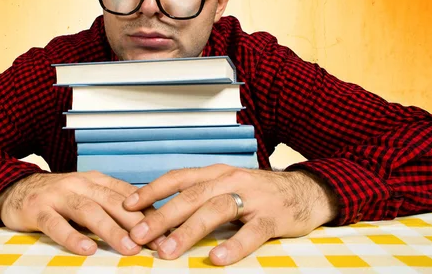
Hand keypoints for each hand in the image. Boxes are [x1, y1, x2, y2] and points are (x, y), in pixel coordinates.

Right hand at [0, 171, 163, 255]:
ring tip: (129, 248)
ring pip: (89, 211)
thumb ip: (110, 204)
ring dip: (111, 230)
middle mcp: (80, 184)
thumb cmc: (58, 196)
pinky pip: (56, 224)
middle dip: (137, 223)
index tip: (166, 231)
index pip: (127, 195)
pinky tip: (87, 250)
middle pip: (113, 202)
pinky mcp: (38, 210)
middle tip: (155, 242)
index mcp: (95, 180)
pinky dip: (73, 237)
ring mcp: (58, 196)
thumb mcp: (87, 193)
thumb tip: (146, 223)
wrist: (14, 188)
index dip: (148, 212)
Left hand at [123, 164, 338, 264]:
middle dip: (161, 215)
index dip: (152, 190)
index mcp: (216, 173)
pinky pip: (251, 232)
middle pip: (191, 195)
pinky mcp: (272, 217)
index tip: (127, 205)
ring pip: (215, 210)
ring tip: (167, 250)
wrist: (305, 190)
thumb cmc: (258, 193)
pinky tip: (217, 258)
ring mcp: (252, 198)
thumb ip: (200, 196)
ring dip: (188, 230)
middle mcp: (230, 180)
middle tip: (137, 235)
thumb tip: (161, 215)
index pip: (178, 177)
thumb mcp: (228, 186)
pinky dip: (234, 245)